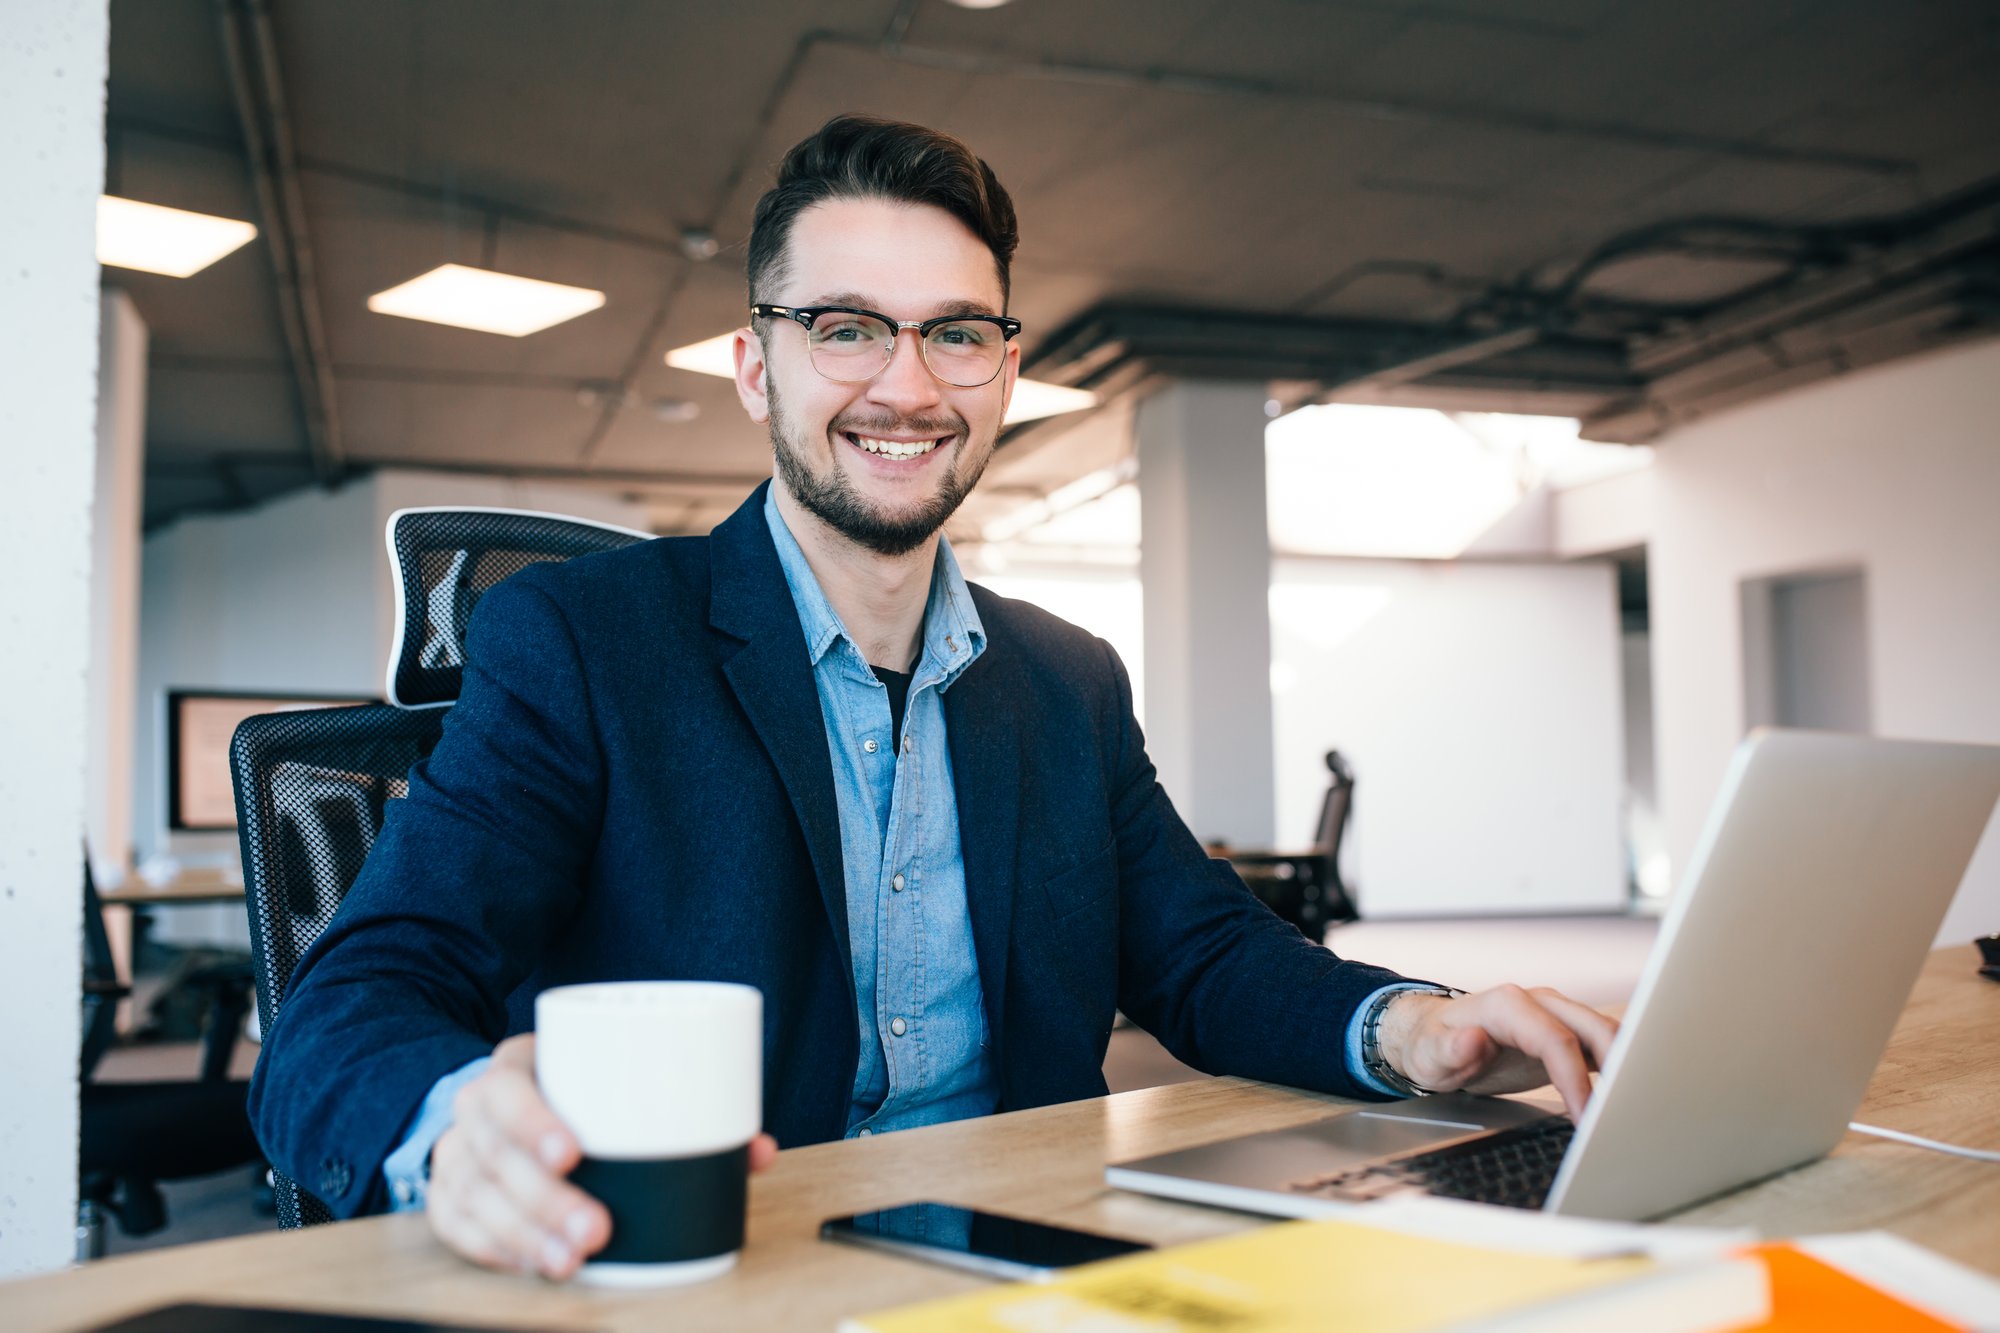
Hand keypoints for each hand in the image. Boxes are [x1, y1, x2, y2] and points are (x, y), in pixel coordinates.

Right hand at [427, 1033, 779, 1277]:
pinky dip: (499, 1252)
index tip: (573, 1153)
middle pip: (497, 1159)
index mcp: (513, 1070)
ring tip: (572, 1261)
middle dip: (546, 1200)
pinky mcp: (447, 1200)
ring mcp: (455, 1159)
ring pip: (479, 1202)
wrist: (497, 1099)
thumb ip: (681, 1106)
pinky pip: (462, 1231)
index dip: (534, 1123)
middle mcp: (474, 1114)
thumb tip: (758, 1150)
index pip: (508, 1092)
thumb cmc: (571, 1090)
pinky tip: (535, 1264)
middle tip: (595, 1230)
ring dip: (527, 1238)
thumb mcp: (608, 1077)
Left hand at [1376, 985, 1618, 1119]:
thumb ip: (1450, 1049)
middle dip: (1618, 1071)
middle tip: (1624, 1117)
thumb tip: (1473, 1039)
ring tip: (1637, 1109)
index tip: (1586, 1115)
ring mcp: (1557, 1015)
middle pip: (1595, 1030)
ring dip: (1627, 1068)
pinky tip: (1629, 1097)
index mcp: (1507, 1005)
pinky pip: (1603, 1047)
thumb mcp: (1429, 1054)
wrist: (1433, 1037)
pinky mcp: (1566, 1034)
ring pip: (1608, 1035)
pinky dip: (1621, 1068)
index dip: (1575, 1080)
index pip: (1555, 1040)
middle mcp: (1539, 1003)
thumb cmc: (1432, 1045)